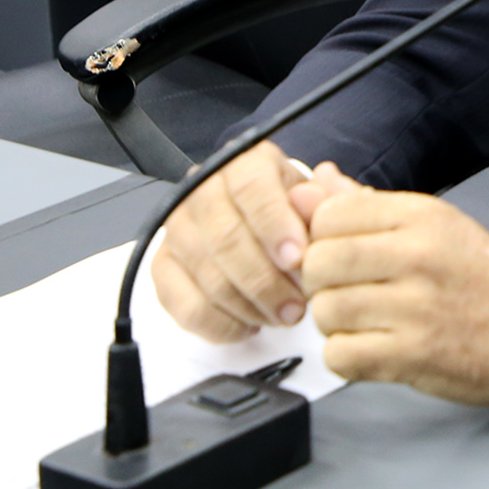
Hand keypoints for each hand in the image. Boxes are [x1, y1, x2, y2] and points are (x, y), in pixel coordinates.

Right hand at [151, 142, 312, 341]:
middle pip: (226, 239)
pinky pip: (185, 306)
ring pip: (207, 276)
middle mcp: (202, 190)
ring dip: (249, 307)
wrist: (260, 220)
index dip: (275, 225)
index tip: (297, 259)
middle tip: (297, 308)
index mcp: (243, 163)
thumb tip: (319, 198)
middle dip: (266, 282)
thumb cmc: (293, 210)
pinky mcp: (163, 267)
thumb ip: (325, 201)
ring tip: (283, 317)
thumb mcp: (316, 199)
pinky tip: (250, 323)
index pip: (251, 188)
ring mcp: (177, 229)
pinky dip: (221, 325)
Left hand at [298, 164, 488, 406]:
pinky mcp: (415, 355)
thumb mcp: (436, 224)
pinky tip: (373, 347)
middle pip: (318, 263)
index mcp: (421, 217)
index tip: (338, 253)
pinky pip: (341, 356)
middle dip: (322, 283)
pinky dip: (348, 357)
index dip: (321, 238)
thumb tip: (315, 182)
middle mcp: (417, 256)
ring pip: (325, 311)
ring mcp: (416, 308)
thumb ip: (368, 204)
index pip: (329, 215)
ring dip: (335, 323)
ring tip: (364, 321)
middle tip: (347, 291)